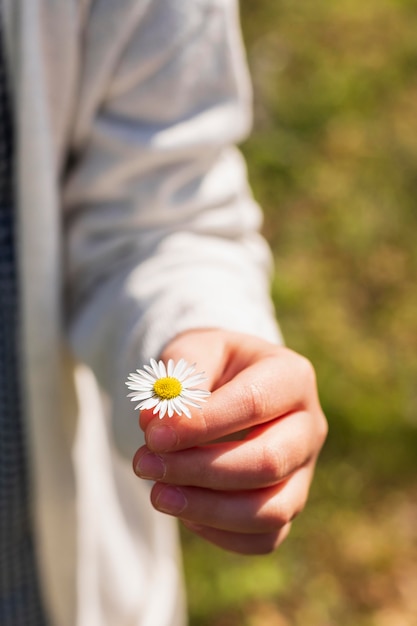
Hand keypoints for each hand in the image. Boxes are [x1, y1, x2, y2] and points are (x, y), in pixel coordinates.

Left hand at [132, 329, 327, 554]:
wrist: (222, 384)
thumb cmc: (207, 365)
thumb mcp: (192, 352)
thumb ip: (178, 381)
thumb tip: (154, 422)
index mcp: (290, 376)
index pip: (253, 403)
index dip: (201, 424)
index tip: (152, 435)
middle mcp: (308, 426)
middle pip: (268, 462)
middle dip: (199, 470)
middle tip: (145, 465)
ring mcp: (303, 469)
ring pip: (270, 511)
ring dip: (207, 508)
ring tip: (158, 494)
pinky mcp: (289, 502)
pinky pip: (264, 537)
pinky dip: (220, 532)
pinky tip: (183, 508)